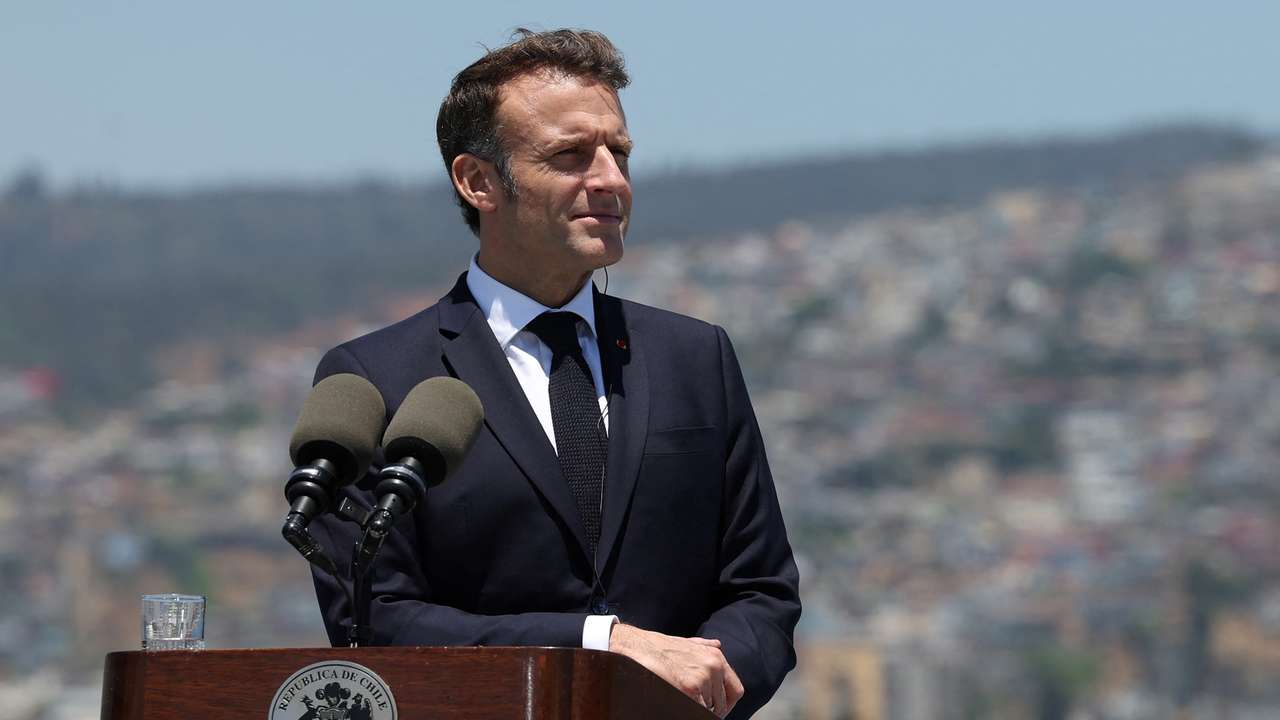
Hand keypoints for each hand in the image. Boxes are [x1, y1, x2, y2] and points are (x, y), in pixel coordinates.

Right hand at [609, 624, 743, 716]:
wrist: (636, 647)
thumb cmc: (658, 647)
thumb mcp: (687, 642)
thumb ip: (704, 646)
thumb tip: (718, 644)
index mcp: (716, 656)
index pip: (735, 690)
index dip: (727, 703)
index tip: (717, 710)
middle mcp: (714, 666)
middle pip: (722, 704)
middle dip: (709, 709)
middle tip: (694, 706)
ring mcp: (703, 678)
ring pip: (709, 710)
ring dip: (697, 709)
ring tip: (681, 700)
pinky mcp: (690, 690)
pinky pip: (698, 711)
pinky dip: (690, 711)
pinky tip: (678, 703)